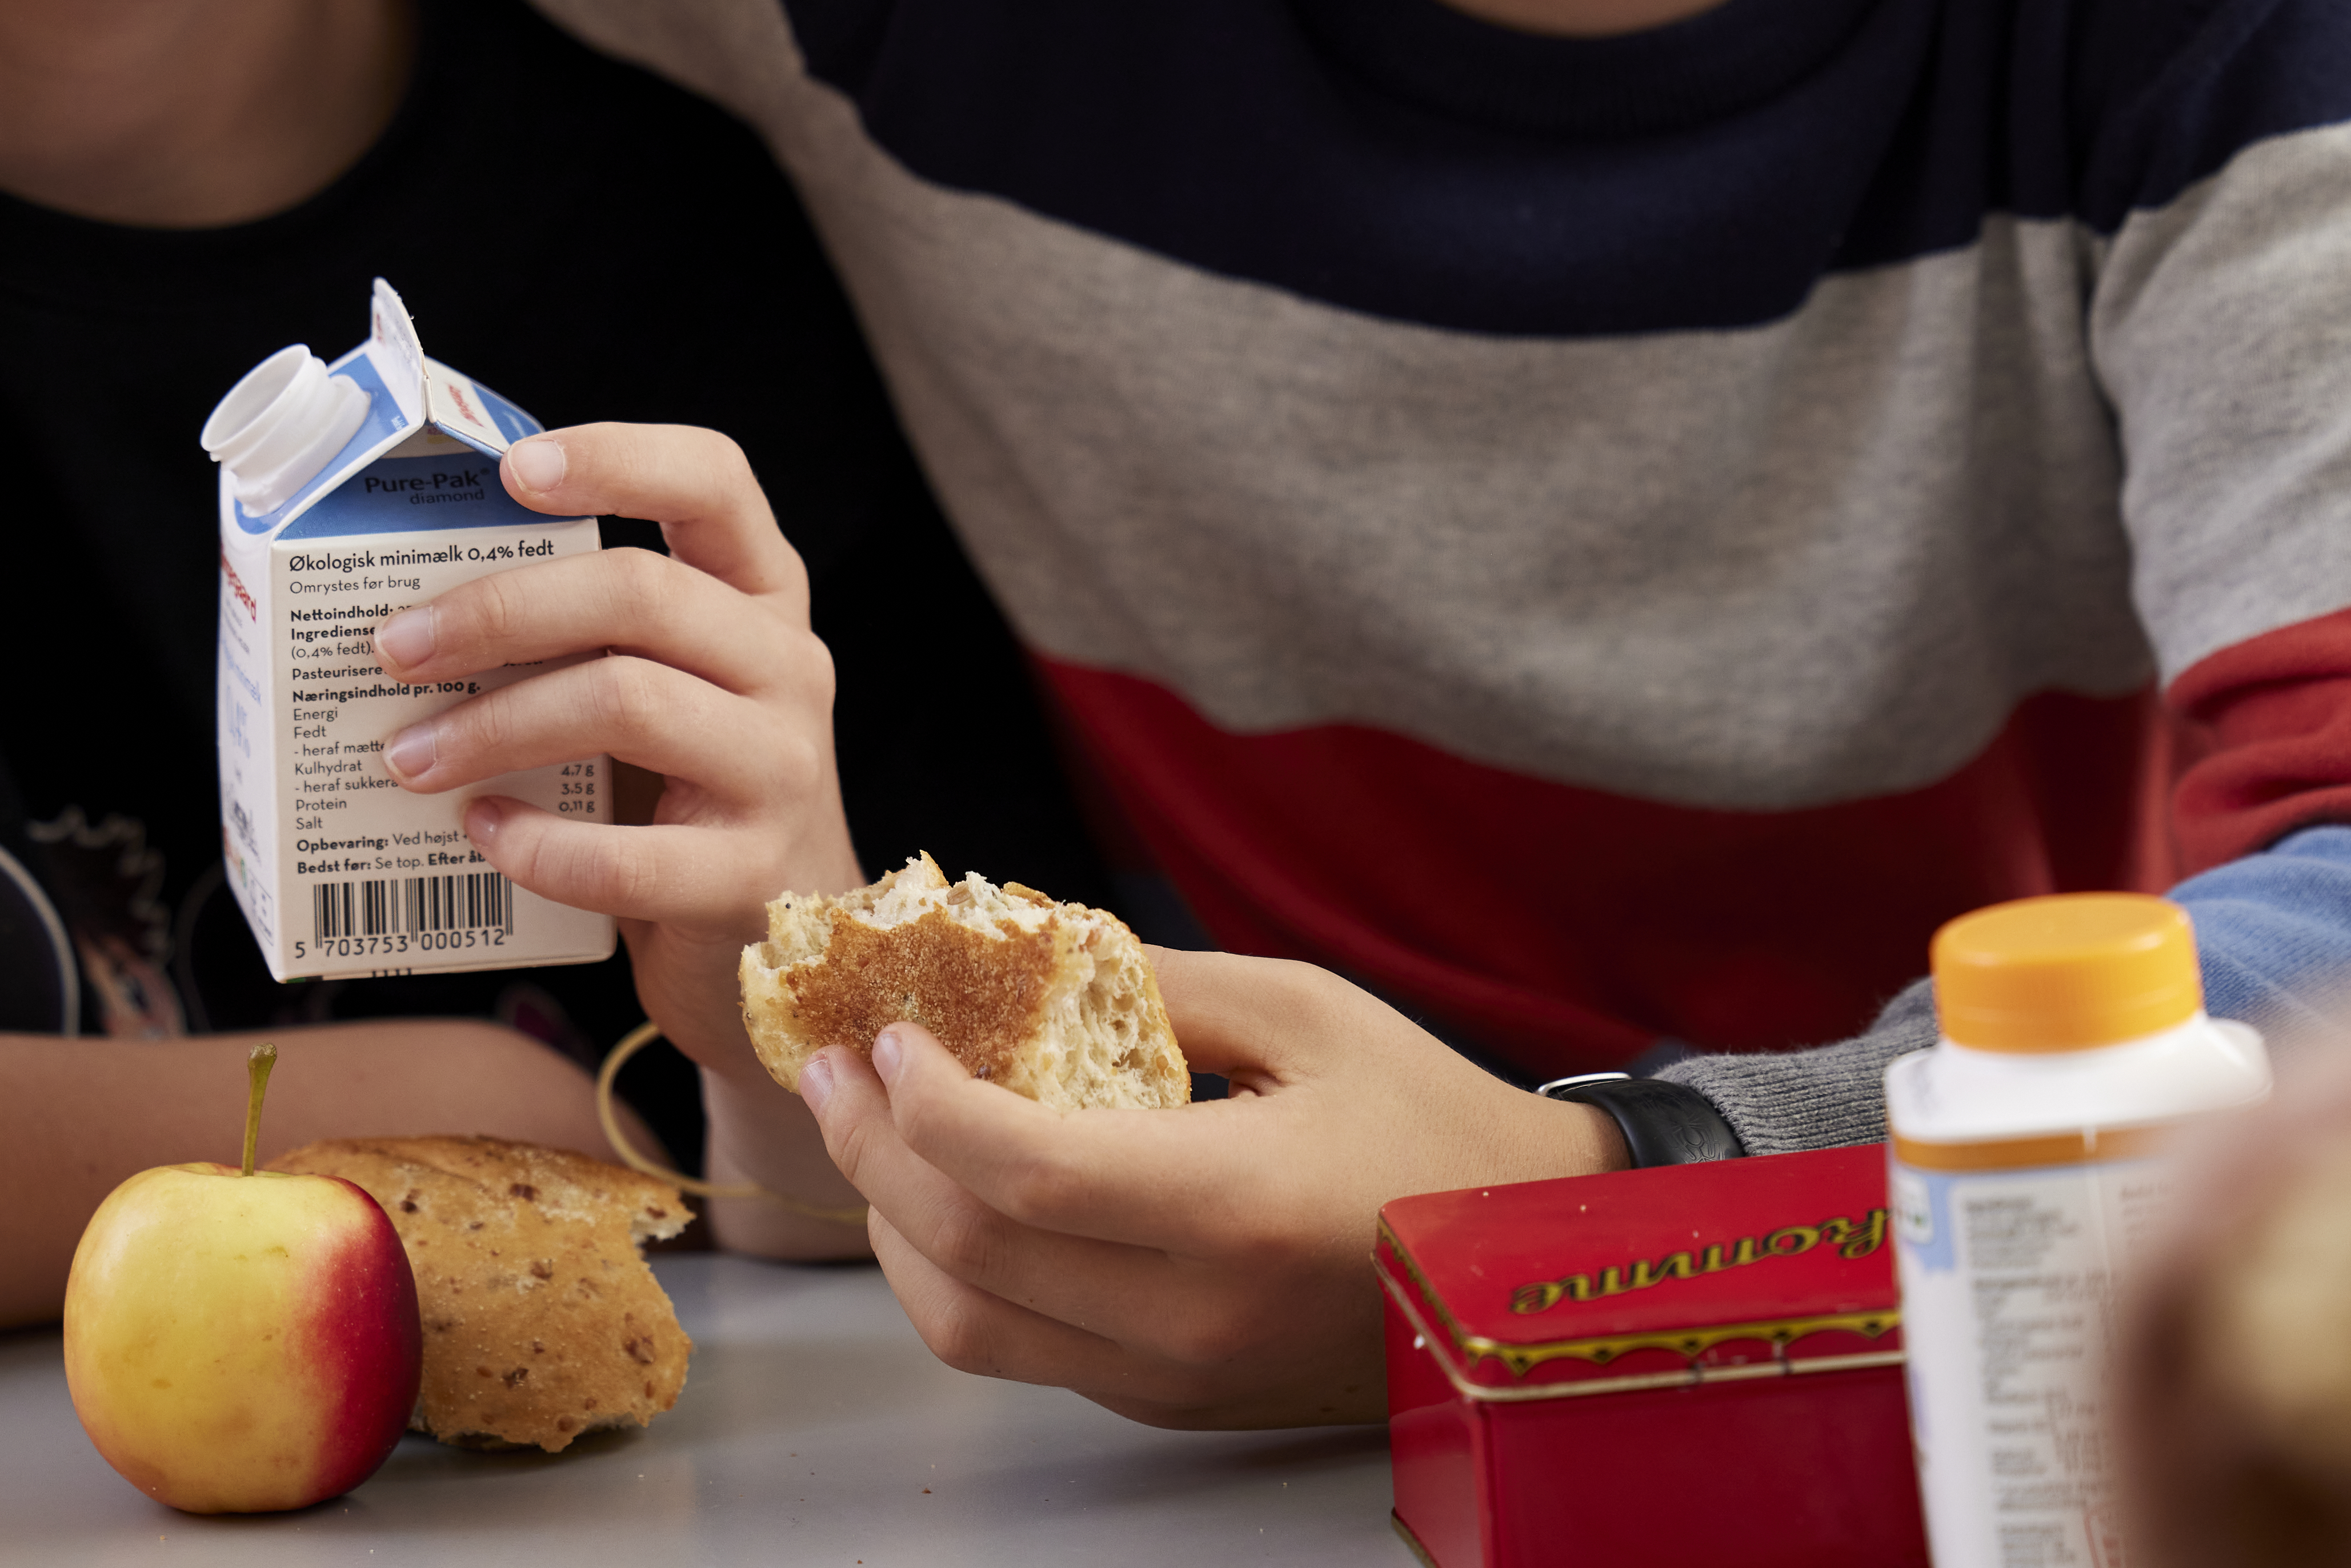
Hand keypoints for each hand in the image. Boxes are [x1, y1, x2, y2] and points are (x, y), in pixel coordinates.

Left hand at [371, 423, 864, 1242]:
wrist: (783, 953)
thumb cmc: (685, 798)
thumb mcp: (664, 691)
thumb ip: (584, 640)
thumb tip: (404, 609)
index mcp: (761, 596)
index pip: (714, 480)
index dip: (616, 456)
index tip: (511, 470)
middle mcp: (787, 665)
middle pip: (641, 592)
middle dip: (498, 611)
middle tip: (392, 648)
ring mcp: (782, 770)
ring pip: (629, 703)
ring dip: (494, 725)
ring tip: (408, 758)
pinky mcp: (752, 879)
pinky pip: (627, 854)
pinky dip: (536, 843)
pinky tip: (483, 835)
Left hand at [790, 949, 1619, 1426]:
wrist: (1516, 1262)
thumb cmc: (1424, 1116)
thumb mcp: (1302, 1010)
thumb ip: (1152, 981)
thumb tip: (1017, 945)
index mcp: (1236, 1206)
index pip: (1020, 1173)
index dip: (924, 1102)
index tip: (887, 1034)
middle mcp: (1194, 1315)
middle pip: (966, 1253)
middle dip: (870, 1154)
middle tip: (834, 1069)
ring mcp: (1175, 1377)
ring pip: (969, 1326)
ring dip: (893, 1227)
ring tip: (872, 1134)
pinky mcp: (1169, 1404)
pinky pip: (1021, 1350)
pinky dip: (957, 1273)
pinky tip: (948, 1196)